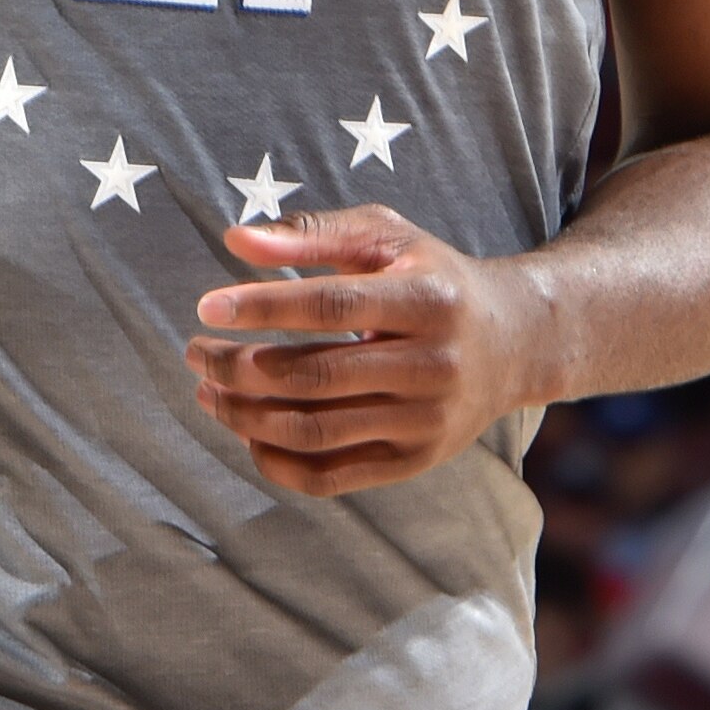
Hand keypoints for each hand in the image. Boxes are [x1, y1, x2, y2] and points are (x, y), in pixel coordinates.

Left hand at [187, 207, 554, 496]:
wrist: (515, 342)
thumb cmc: (432, 277)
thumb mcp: (386, 237)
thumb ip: (312, 234)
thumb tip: (234, 240)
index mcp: (427, 299)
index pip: (331, 306)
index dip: (263, 307)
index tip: (206, 306)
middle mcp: (433, 365)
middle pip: (314, 376)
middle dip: (239, 367)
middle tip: (195, 352)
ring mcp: (425, 421)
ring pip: (315, 430)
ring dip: (246, 416)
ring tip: (208, 392)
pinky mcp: (415, 461)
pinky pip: (331, 476)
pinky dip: (276, 461)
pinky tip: (246, 433)